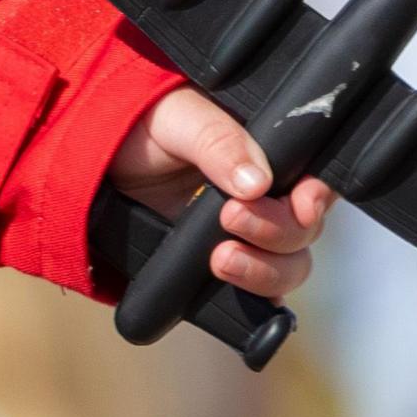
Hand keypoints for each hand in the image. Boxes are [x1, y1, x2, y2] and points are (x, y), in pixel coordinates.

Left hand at [107, 87, 334, 300]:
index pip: (318, 182)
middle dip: (277, 232)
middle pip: (305, 231)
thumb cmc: (146, 124)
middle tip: (230, 217)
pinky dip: (248, 298)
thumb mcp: (179, 117)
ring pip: (287, 267)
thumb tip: (257, 183)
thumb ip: (219, 142)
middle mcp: (269, 200)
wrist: (98, 162)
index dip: (318, 197)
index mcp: (272, 157)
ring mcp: (247, 238)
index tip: (302, 205)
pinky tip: (224, 289)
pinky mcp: (221, 267)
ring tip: (220, 259)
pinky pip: (253, 296)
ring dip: (263, 270)